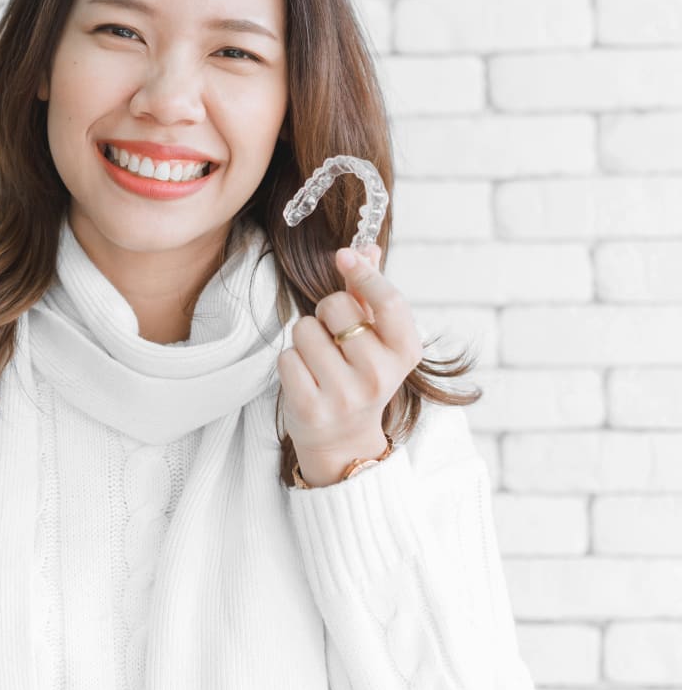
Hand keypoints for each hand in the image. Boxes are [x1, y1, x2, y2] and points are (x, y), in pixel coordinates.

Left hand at [277, 244, 424, 486]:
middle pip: (336, 307)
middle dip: (326, 312)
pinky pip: (286, 357)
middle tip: (334, 338)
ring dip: (305, 339)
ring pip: (304, 330)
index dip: (365, 274)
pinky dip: (290, 362)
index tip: (344, 255)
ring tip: (319, 362)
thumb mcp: (377, 339)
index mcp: (404, 354)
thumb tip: (367, 247)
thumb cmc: (359, 376)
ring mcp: (345, 395)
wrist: (344, 441)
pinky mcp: (310, 409)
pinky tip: (306, 378)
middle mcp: (379, 376)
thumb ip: (370, 293)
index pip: (389, 302)